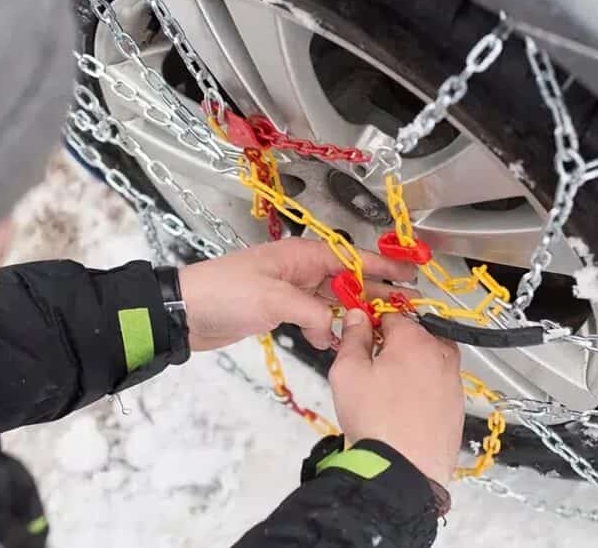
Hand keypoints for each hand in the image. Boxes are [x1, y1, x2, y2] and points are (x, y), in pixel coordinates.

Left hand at [178, 238, 415, 350]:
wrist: (185, 311)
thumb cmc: (227, 293)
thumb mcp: (274, 299)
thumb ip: (312, 312)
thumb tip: (334, 331)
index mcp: (302, 255)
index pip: (352, 257)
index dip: (383, 265)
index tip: (412, 272)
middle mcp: (301, 269)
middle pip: (347, 278)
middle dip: (376, 290)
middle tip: (407, 304)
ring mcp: (290, 290)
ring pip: (333, 299)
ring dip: (353, 312)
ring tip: (381, 326)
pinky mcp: (280, 310)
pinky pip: (314, 316)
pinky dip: (326, 328)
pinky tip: (336, 342)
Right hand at [328, 309, 463, 484]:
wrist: (403, 471)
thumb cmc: (375, 422)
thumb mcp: (347, 372)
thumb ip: (353, 337)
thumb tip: (358, 318)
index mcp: (414, 340)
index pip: (392, 313)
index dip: (373, 320)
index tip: (362, 331)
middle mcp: (441, 356)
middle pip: (416, 334)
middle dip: (395, 343)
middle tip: (372, 364)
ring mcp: (453, 382)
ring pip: (429, 360)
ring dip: (410, 366)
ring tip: (386, 391)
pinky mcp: (457, 407)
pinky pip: (437, 386)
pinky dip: (422, 390)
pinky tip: (403, 408)